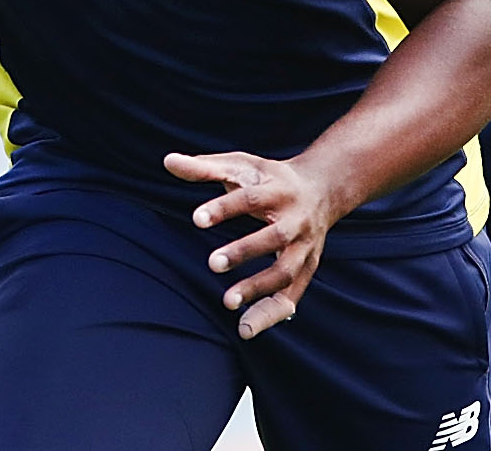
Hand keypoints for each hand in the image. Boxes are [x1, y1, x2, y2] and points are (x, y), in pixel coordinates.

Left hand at [164, 151, 340, 339]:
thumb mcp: (240, 166)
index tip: (196, 218)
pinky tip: (245, 328)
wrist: (322, 189)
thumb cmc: (270, 178)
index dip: (224, 208)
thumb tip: (168, 161)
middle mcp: (296, 219)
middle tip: (211, 263)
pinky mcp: (307, 270)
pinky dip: (270, 315)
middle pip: (275, 237)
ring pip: (287, 272)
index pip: (251, 198)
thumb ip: (204, 166)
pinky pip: (291, 298)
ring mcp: (305, 248)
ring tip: (227, 302)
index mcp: (278, 189)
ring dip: (258, 289)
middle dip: (244, 251)